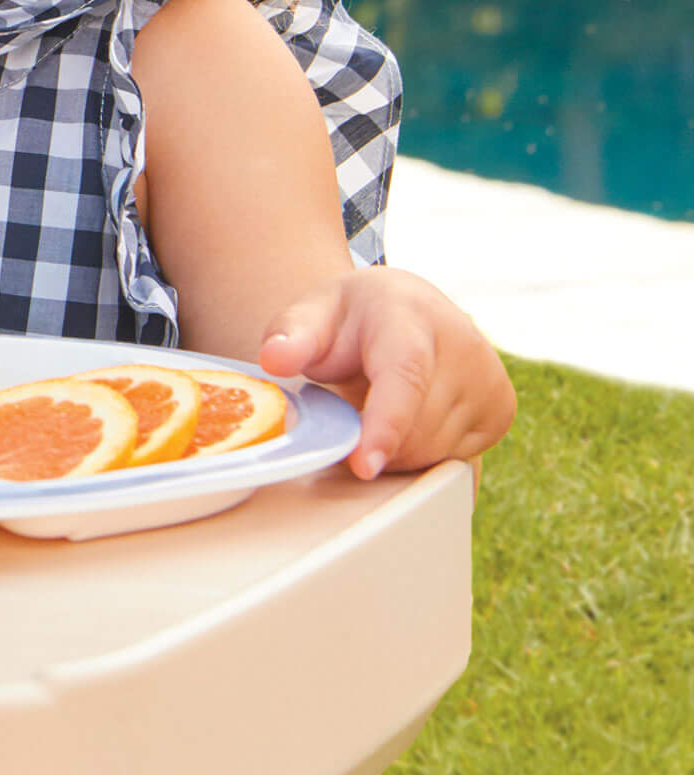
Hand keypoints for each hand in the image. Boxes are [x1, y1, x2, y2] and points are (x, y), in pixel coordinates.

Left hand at [257, 267, 515, 480]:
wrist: (403, 307)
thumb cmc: (350, 317)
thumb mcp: (311, 314)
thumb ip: (290, 336)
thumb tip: (273, 358)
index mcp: (411, 316)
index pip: (405, 378)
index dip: (385, 426)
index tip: (363, 466)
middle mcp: (465, 346)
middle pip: (415, 429)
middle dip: (370, 440)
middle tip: (345, 412)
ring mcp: (490, 380)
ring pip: (433, 452)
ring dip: (393, 450)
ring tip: (375, 406)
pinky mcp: (500, 412)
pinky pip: (452, 460)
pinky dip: (419, 454)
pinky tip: (405, 420)